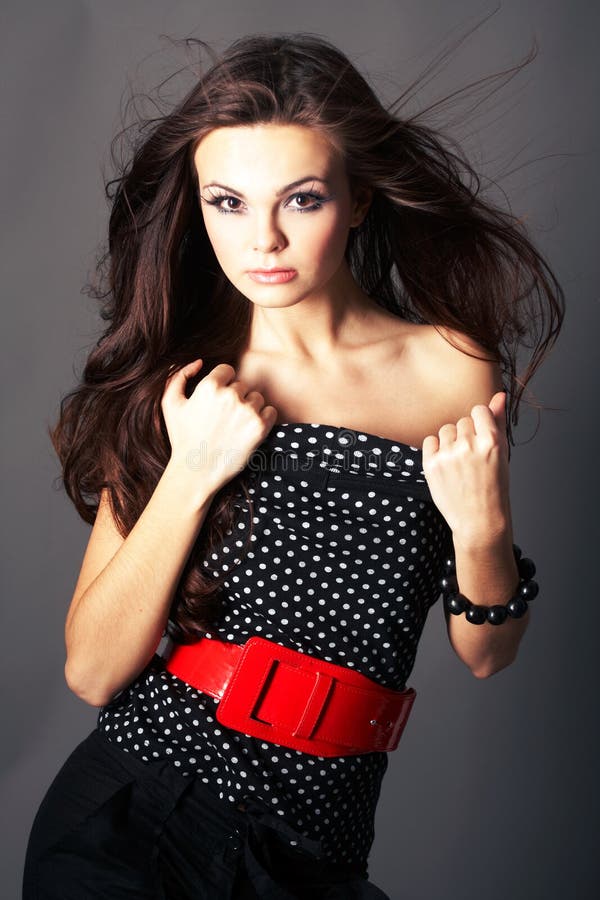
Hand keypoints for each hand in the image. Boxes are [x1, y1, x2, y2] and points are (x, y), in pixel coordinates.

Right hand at [160, 359, 277, 495]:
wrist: (195, 472)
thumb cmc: (182, 438)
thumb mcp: (170, 404)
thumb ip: (179, 376)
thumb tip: (199, 362)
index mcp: (209, 386)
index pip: (227, 370)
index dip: (223, 384)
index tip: (218, 401)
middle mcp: (230, 396)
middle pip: (242, 385)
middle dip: (235, 398)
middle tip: (224, 419)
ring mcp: (247, 411)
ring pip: (257, 398)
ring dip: (249, 408)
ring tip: (235, 426)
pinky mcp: (260, 427)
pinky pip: (271, 412)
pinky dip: (264, 419)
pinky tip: (248, 430)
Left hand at [421, 391, 511, 547]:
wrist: (479, 519)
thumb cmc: (494, 486)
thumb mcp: (502, 454)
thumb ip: (498, 422)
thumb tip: (499, 395)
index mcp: (492, 441)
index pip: (479, 411)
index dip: (479, 423)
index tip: (481, 438)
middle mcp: (469, 445)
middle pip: (462, 422)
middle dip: (466, 435)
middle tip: (472, 459)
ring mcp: (449, 455)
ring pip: (446, 430)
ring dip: (451, 441)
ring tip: (460, 463)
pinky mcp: (431, 464)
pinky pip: (430, 440)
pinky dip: (436, 449)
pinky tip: (446, 464)